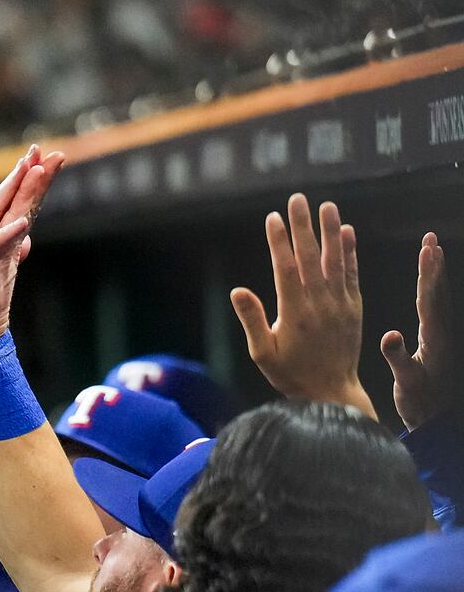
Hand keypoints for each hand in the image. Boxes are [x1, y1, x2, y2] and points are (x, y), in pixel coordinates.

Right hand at [229, 194, 373, 417]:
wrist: (332, 392)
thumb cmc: (291, 373)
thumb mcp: (262, 353)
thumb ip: (252, 320)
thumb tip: (237, 290)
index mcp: (295, 313)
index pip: (286, 269)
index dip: (278, 242)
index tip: (273, 218)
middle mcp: (320, 304)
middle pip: (310, 258)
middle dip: (302, 226)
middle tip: (297, 200)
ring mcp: (341, 305)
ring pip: (335, 261)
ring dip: (330, 232)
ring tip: (327, 206)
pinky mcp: (354, 308)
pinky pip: (352, 274)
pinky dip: (350, 252)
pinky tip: (347, 233)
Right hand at [381, 232, 454, 429]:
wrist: (438, 421)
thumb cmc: (421, 404)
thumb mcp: (407, 383)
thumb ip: (399, 359)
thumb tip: (390, 336)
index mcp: (434, 338)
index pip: (429, 298)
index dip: (428, 273)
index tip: (427, 250)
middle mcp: (442, 333)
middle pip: (438, 291)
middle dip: (434, 264)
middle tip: (431, 238)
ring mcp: (441, 336)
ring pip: (439, 296)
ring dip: (435, 272)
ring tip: (431, 249)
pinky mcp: (437, 340)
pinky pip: (434, 306)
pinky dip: (431, 288)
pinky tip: (426, 281)